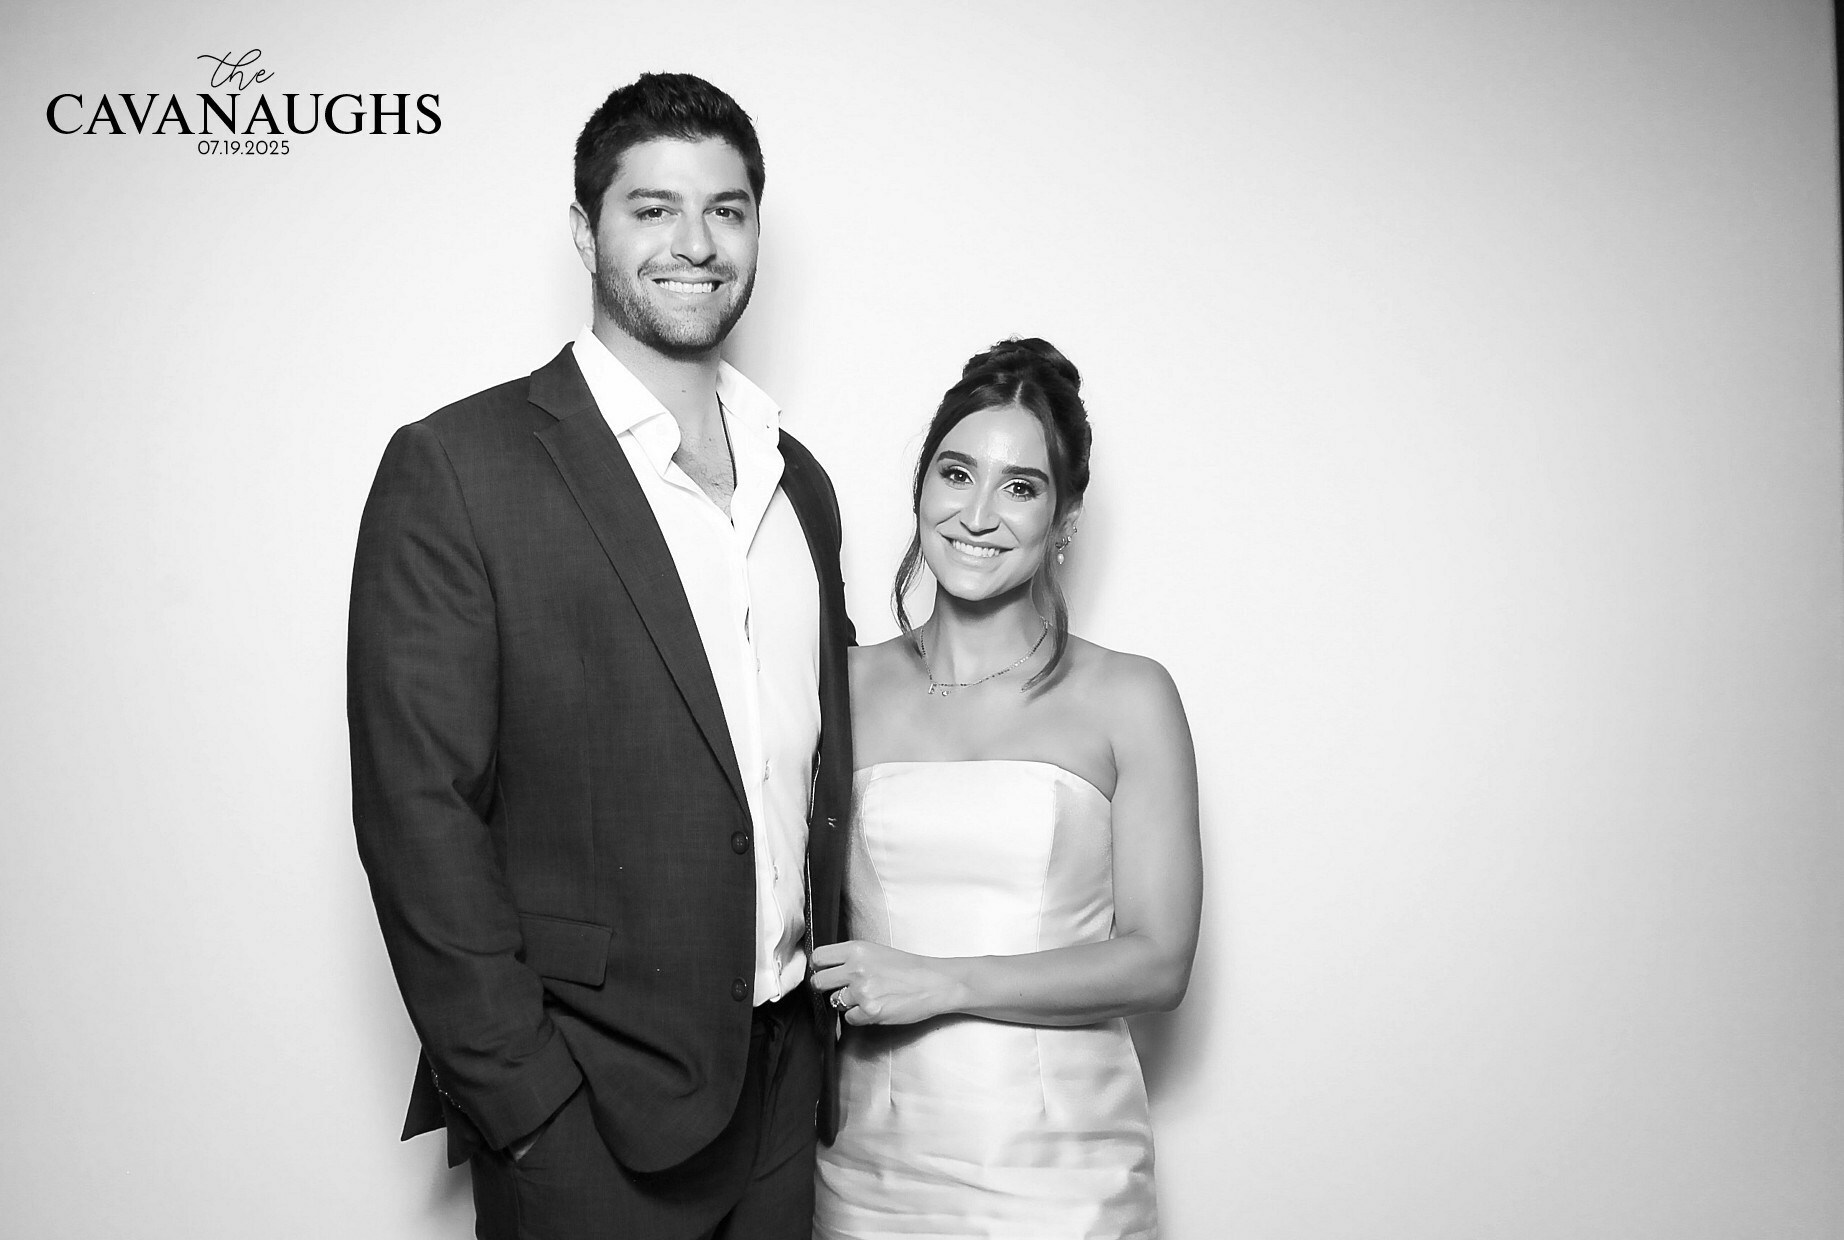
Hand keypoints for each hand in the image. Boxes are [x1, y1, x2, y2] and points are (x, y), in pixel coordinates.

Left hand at [810, 940, 964, 1025]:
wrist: (934, 982)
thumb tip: (825, 968)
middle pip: (818, 982)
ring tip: (869, 996)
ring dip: (848, 1002)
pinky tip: (876, 1007)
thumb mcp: (875, 951)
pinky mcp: (870, 1012)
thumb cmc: (908, 968)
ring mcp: (862, 991)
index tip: (824, 971)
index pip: (818, 957)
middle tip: (839, 988)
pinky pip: (849, 1018)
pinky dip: (860, 1016)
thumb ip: (850, 958)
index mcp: (856, 949)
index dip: (819, 967)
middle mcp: (856, 968)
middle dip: (825, 988)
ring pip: (835, 1002)